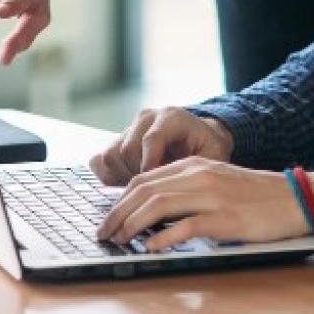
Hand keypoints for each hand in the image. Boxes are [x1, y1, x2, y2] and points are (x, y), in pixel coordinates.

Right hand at [89, 108, 234, 184]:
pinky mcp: (117, 140)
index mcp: (171, 117)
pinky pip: (100, 160)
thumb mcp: (213, 156)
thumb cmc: (209, 149)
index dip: (150, 167)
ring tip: (143, 191)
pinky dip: (110, 177)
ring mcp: (129, 128)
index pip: (151, 139)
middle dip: (137, 177)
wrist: (201, 136)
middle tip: (151, 196)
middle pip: (127, 149)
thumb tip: (182, 196)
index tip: (157, 189)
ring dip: (123, 179)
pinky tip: (129, 186)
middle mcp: (147, 118)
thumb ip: (199, 170)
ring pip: (111, 155)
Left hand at [95, 158, 310, 250]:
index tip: (108, 218)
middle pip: (145, 190)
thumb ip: (188, 188)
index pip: (145, 178)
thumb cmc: (256, 195)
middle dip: (117, 213)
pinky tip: (150, 246)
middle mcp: (200, 176)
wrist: (295, 198)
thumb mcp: (218, 181)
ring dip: (132, 224)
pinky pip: (185, 226)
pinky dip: (163, 237)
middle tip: (104, 233)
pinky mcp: (225, 218)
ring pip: (159, 205)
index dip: (120, 199)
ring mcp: (212, 196)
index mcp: (195, 165)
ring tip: (119, 240)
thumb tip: (153, 209)